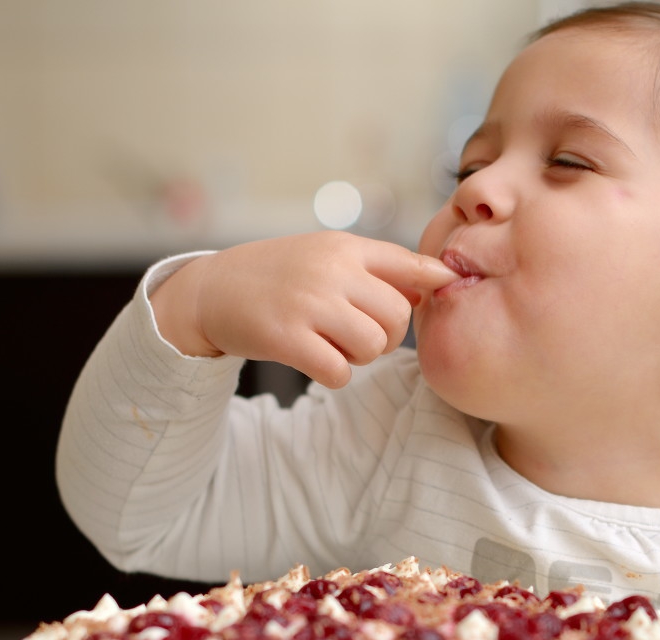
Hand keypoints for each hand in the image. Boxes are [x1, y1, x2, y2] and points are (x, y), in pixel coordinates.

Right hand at [151, 231, 457, 387]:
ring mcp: (308, 303)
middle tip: (358, 334)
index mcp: (344, 247)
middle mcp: (330, 270)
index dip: (435, 279)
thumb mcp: (326, 255)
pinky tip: (316, 360)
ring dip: (360, 357)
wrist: (212, 290)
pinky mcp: (286, 337)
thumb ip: (377, 269)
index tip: (447, 286)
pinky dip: (335, 374)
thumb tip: (430, 288)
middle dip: (386, 336)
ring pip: (373, 346)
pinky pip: (340, 371)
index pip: (408, 262)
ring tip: (333, 344)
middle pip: (397, 317)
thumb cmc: (279, 275)